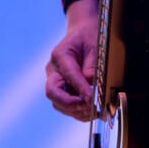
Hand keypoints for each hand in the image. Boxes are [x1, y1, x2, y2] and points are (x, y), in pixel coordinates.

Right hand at [46, 0, 97, 120]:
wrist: (83, 34)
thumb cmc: (90, 38)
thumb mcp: (95, 47)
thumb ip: (93, 68)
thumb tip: (93, 89)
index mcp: (60, 55)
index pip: (68, 75)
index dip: (81, 89)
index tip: (93, 99)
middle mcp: (53, 70)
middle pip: (53, 93)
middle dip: (71, 104)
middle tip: (91, 108)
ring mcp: (55, 81)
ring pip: (58, 103)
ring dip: (76, 112)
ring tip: (95, 112)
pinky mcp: (62, 90)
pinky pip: (65, 106)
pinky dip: (78, 113)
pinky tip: (92, 113)